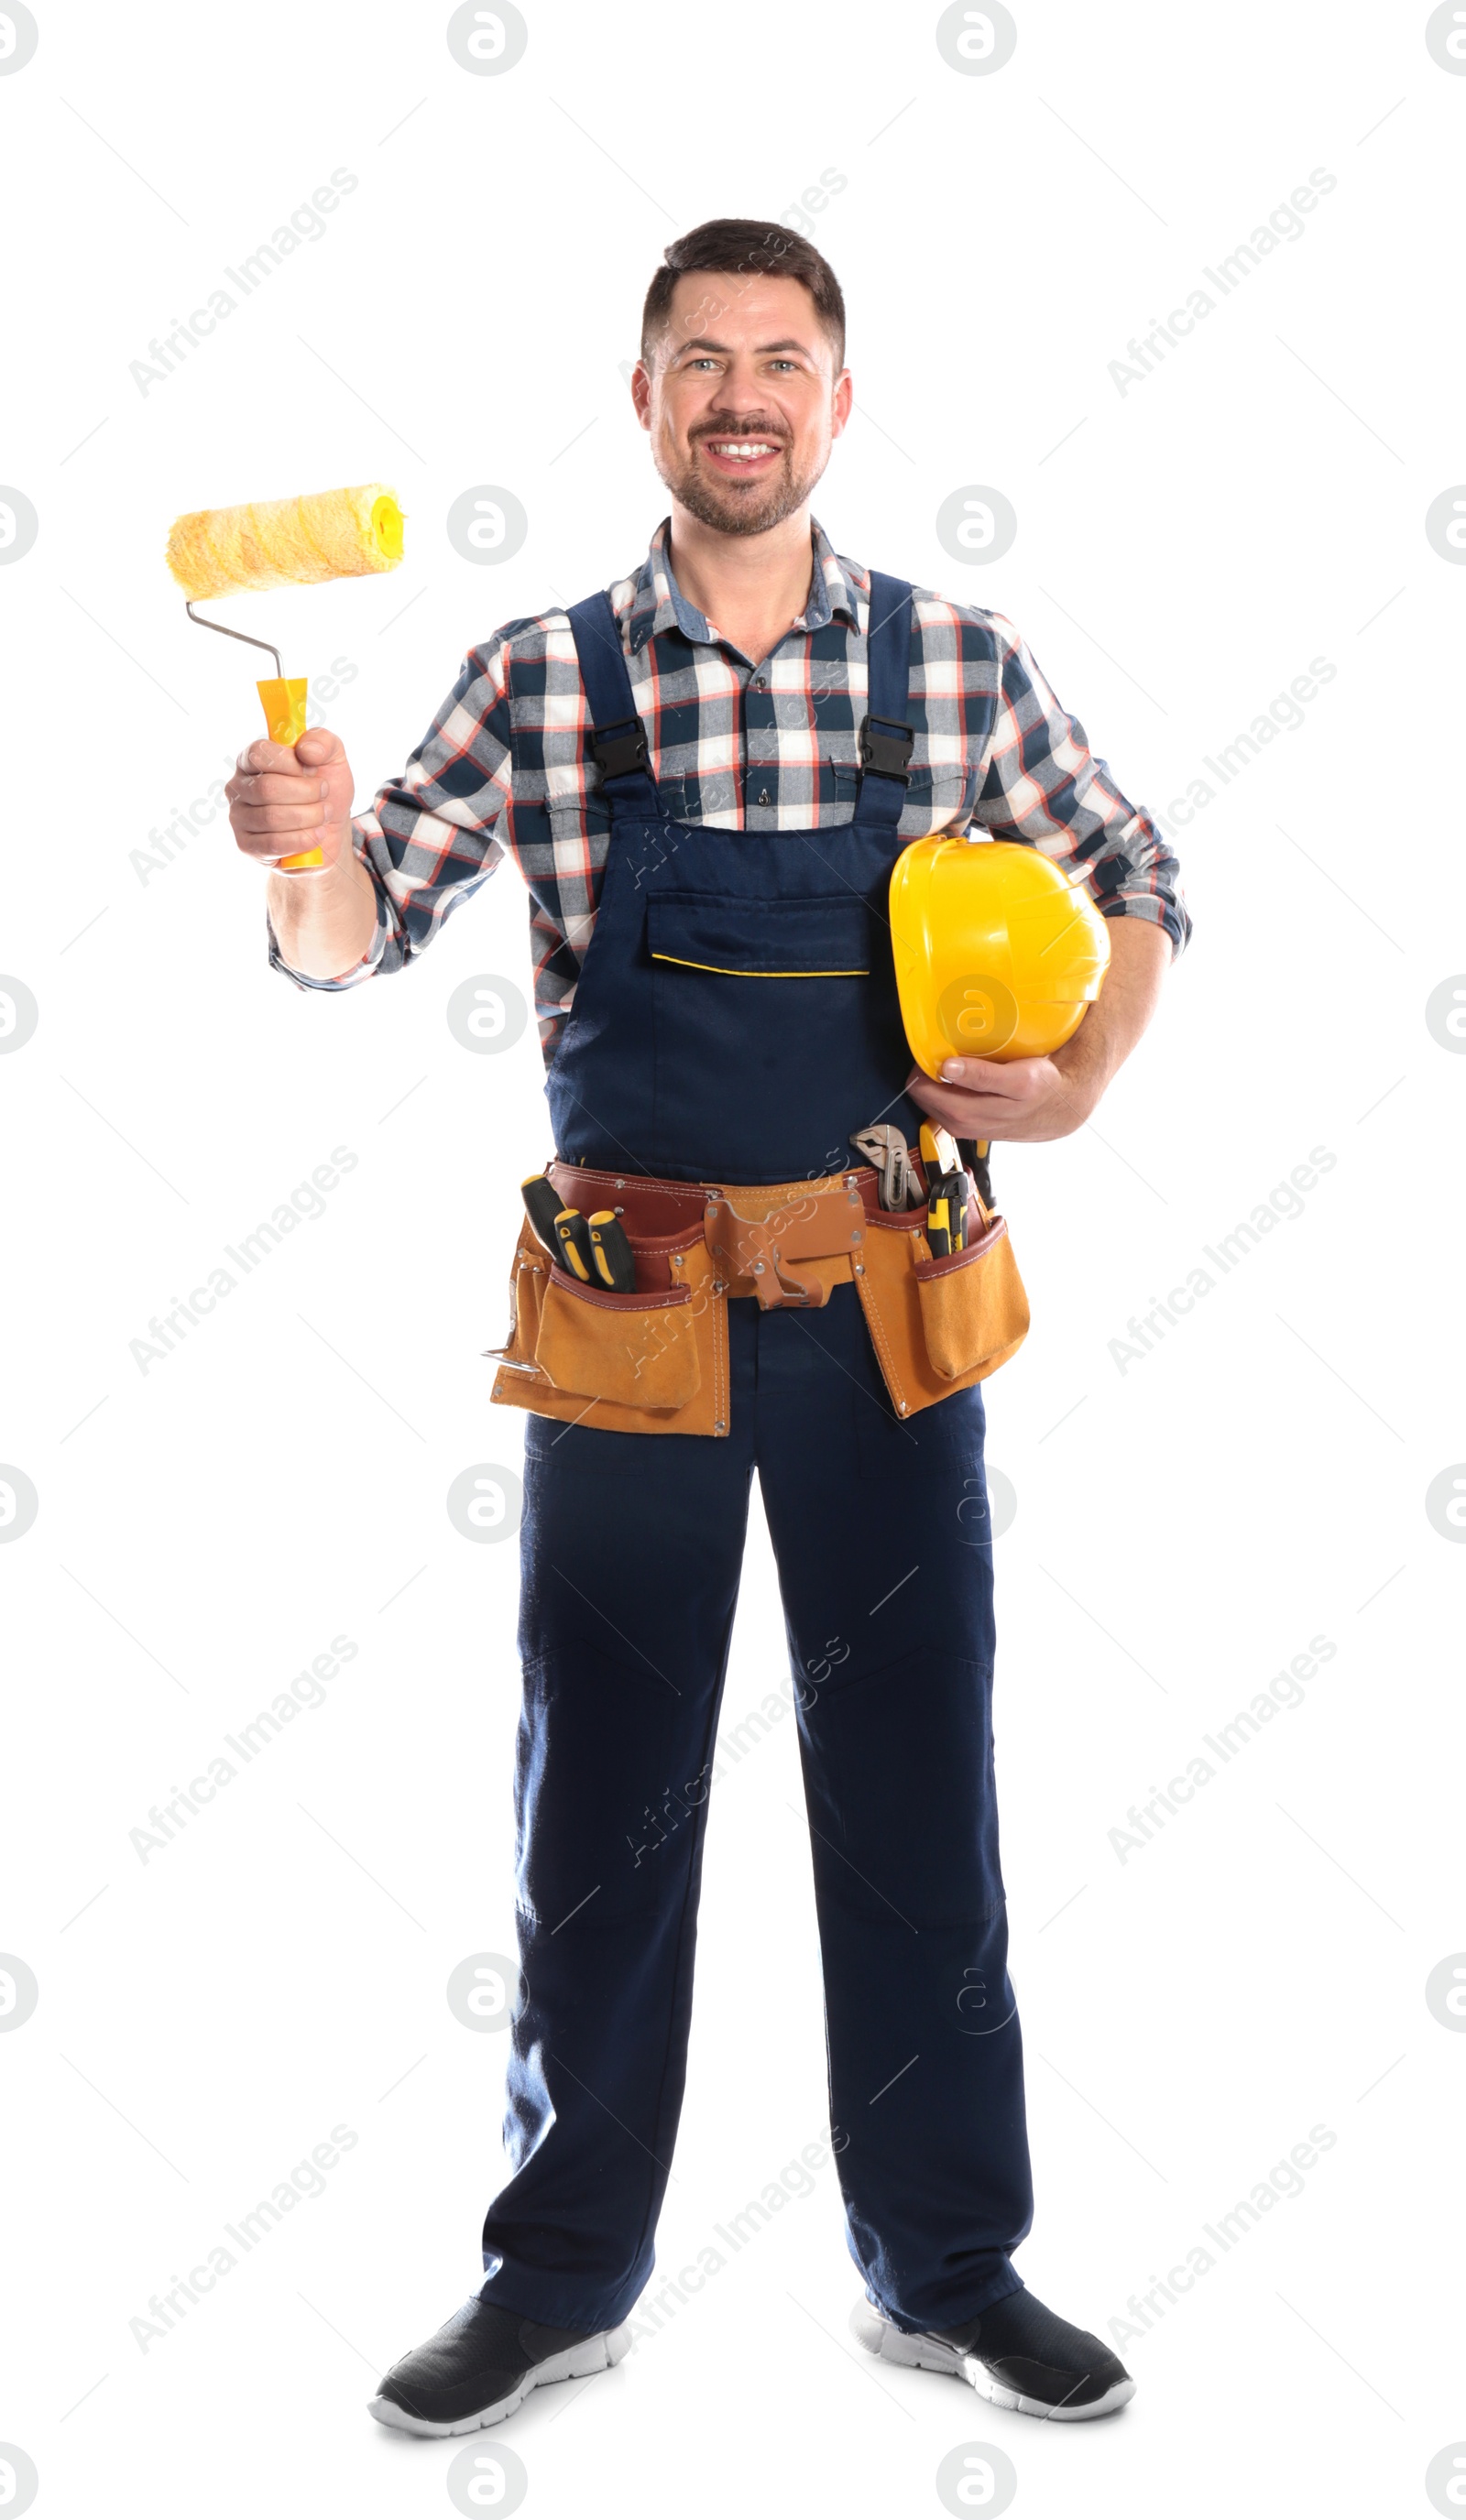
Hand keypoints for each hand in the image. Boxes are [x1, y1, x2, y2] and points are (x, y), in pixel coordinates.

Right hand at [225, 727, 355, 875]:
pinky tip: (316, 835)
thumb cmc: (325, 790)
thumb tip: (305, 749)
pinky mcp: (246, 845)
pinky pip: (273, 844)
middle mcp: (238, 786)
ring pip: (272, 818)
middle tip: (323, 794)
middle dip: (306, 793)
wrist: (331, 829)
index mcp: (252, 759)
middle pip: (267, 788)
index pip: (259, 753)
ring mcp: (238, 817)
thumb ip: (322, 741)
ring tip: (323, 814)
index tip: (312, 769)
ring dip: (309, 817)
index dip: (290, 763)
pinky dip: (303, 840)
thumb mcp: (333, 758)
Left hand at [906, 921, 1173, 1141]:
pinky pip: (965, 1131)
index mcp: (1045, 1082)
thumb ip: (1048, 988)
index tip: (947, 1064)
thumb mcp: (1060, 1020)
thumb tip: (1054, 920)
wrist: (1077, 1098)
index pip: (1012, 1084)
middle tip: (916, 1070)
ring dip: (935, 1104)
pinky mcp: (999, 1138)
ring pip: (965, 1125)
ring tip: (917, 1080)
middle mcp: (1028, 1113)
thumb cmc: (1063, 1049)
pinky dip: (943, 1114)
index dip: (976, 1075)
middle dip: (939, 1093)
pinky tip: (931, 1094)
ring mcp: (1012, 1130)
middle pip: (976, 1110)